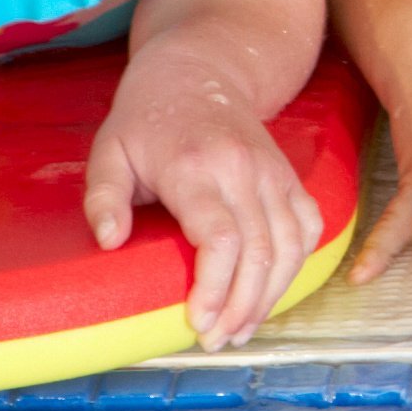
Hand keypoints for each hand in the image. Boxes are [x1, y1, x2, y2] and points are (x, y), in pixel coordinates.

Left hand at [88, 44, 328, 352]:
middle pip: (262, 251)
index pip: (222, 238)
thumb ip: (103, 197)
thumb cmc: (147, 117)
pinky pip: (308, 226)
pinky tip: (271, 292)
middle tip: (217, 341)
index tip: (199, 322)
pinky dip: (298, 265)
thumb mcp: (108, 149)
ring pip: (292, 245)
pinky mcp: (289, 176)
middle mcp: (244, 170)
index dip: (217, 288)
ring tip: (243, 328)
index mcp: (196, 167)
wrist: (201, 69)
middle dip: (243, 305)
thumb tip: (110, 242)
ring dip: (272, 294)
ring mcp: (274, 173)